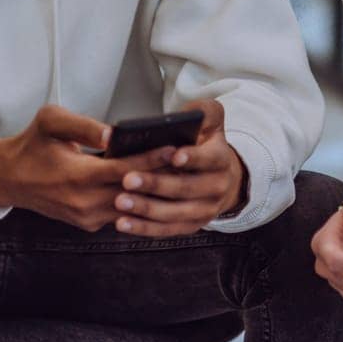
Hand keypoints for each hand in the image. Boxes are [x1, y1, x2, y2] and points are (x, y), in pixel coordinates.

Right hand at [0, 104, 177, 230]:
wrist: (8, 178)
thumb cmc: (31, 145)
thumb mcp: (52, 122)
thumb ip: (85, 125)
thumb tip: (115, 134)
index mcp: (78, 175)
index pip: (125, 169)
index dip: (152, 159)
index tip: (175, 148)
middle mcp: (84, 202)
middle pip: (134, 191)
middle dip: (161, 176)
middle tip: (187, 160)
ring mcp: (86, 217)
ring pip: (131, 207)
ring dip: (152, 191)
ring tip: (177, 173)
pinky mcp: (87, 223)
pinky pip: (120, 214)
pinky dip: (137, 200)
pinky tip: (153, 184)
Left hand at [112, 99, 247, 237]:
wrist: (221, 177)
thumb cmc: (205, 143)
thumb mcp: (211, 120)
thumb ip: (203, 111)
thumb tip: (185, 114)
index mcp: (221, 159)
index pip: (209, 158)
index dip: (193, 158)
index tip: (173, 156)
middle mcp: (217, 187)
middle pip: (186, 188)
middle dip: (156, 184)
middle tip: (128, 179)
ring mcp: (205, 210)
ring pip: (174, 213)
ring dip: (146, 209)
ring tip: (120, 201)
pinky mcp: (190, 226)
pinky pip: (167, 230)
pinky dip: (144, 228)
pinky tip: (123, 223)